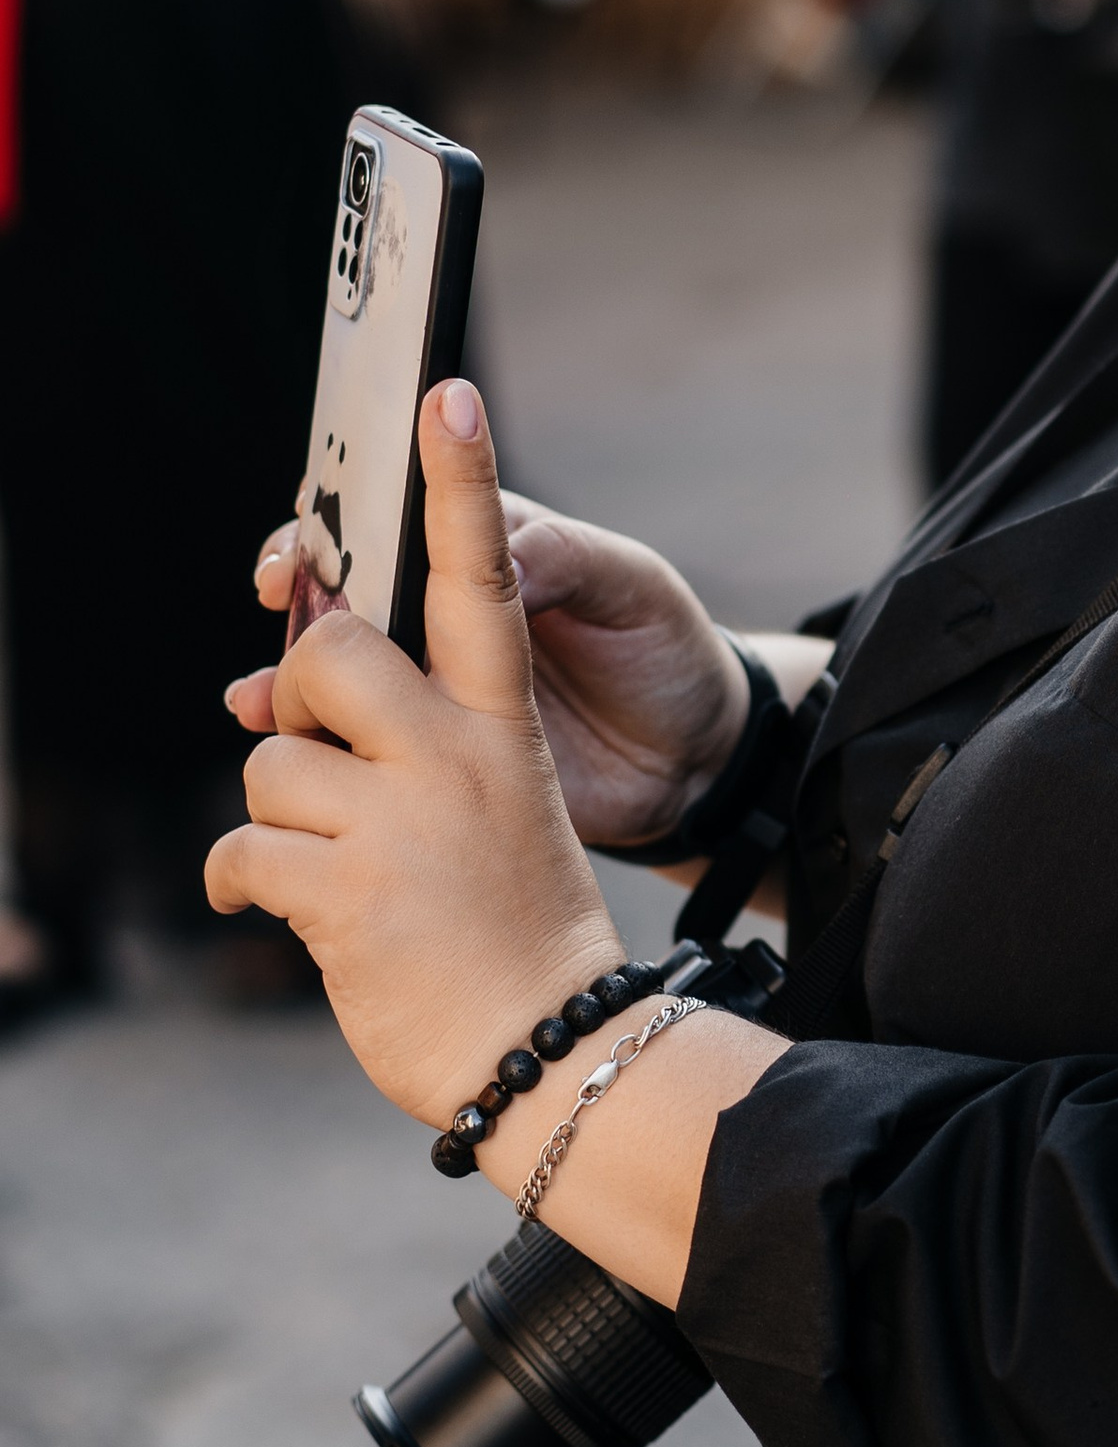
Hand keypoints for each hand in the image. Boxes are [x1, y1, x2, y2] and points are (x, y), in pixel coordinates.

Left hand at [211, 381, 618, 1130]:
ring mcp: (404, 823)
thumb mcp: (489, 805)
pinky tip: (285, 912)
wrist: (551, 1052)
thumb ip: (407, 736)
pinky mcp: (347, 893)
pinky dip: (241, 886)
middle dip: (297, 697)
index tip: (447, 394)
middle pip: (328, 656)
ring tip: (338, 875)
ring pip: (268, 763)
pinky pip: (237, 852)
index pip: (482, 579)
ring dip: (278, 821)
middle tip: (325, 759)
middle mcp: (457, 757)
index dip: (463, 485)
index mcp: (503, 724)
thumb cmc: (506, 923)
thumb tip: (276, 683)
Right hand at [248, 491, 747, 848]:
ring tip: (261, 694)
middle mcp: (445, 615)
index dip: (345, 509)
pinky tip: (262, 728)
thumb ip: (565, 562)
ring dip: (283, 668)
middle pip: (343, 583)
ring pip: (326, 661)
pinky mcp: (421, 751)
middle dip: (298, 584)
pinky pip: (339, 736)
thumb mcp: (634, 591)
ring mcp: (426, 685)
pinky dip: (294, 733)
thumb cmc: (667, 655)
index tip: (305, 525)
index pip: (405, 511)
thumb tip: (502, 561)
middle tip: (277, 592)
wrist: (692, 764)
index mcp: (496, 555)